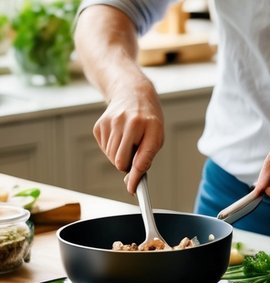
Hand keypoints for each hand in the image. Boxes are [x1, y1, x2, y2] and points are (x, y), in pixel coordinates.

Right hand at [92, 74, 164, 195]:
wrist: (133, 93)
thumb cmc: (147, 119)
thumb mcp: (156, 136)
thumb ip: (146, 158)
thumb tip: (131, 181)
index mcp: (149, 127)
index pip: (141, 158)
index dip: (135, 176)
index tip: (132, 189)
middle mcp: (129, 123)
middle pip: (120, 162)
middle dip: (126, 164)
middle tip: (134, 152)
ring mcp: (112, 123)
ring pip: (111, 157)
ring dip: (119, 155)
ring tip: (128, 139)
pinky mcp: (99, 125)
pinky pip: (104, 148)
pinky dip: (111, 147)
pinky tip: (118, 134)